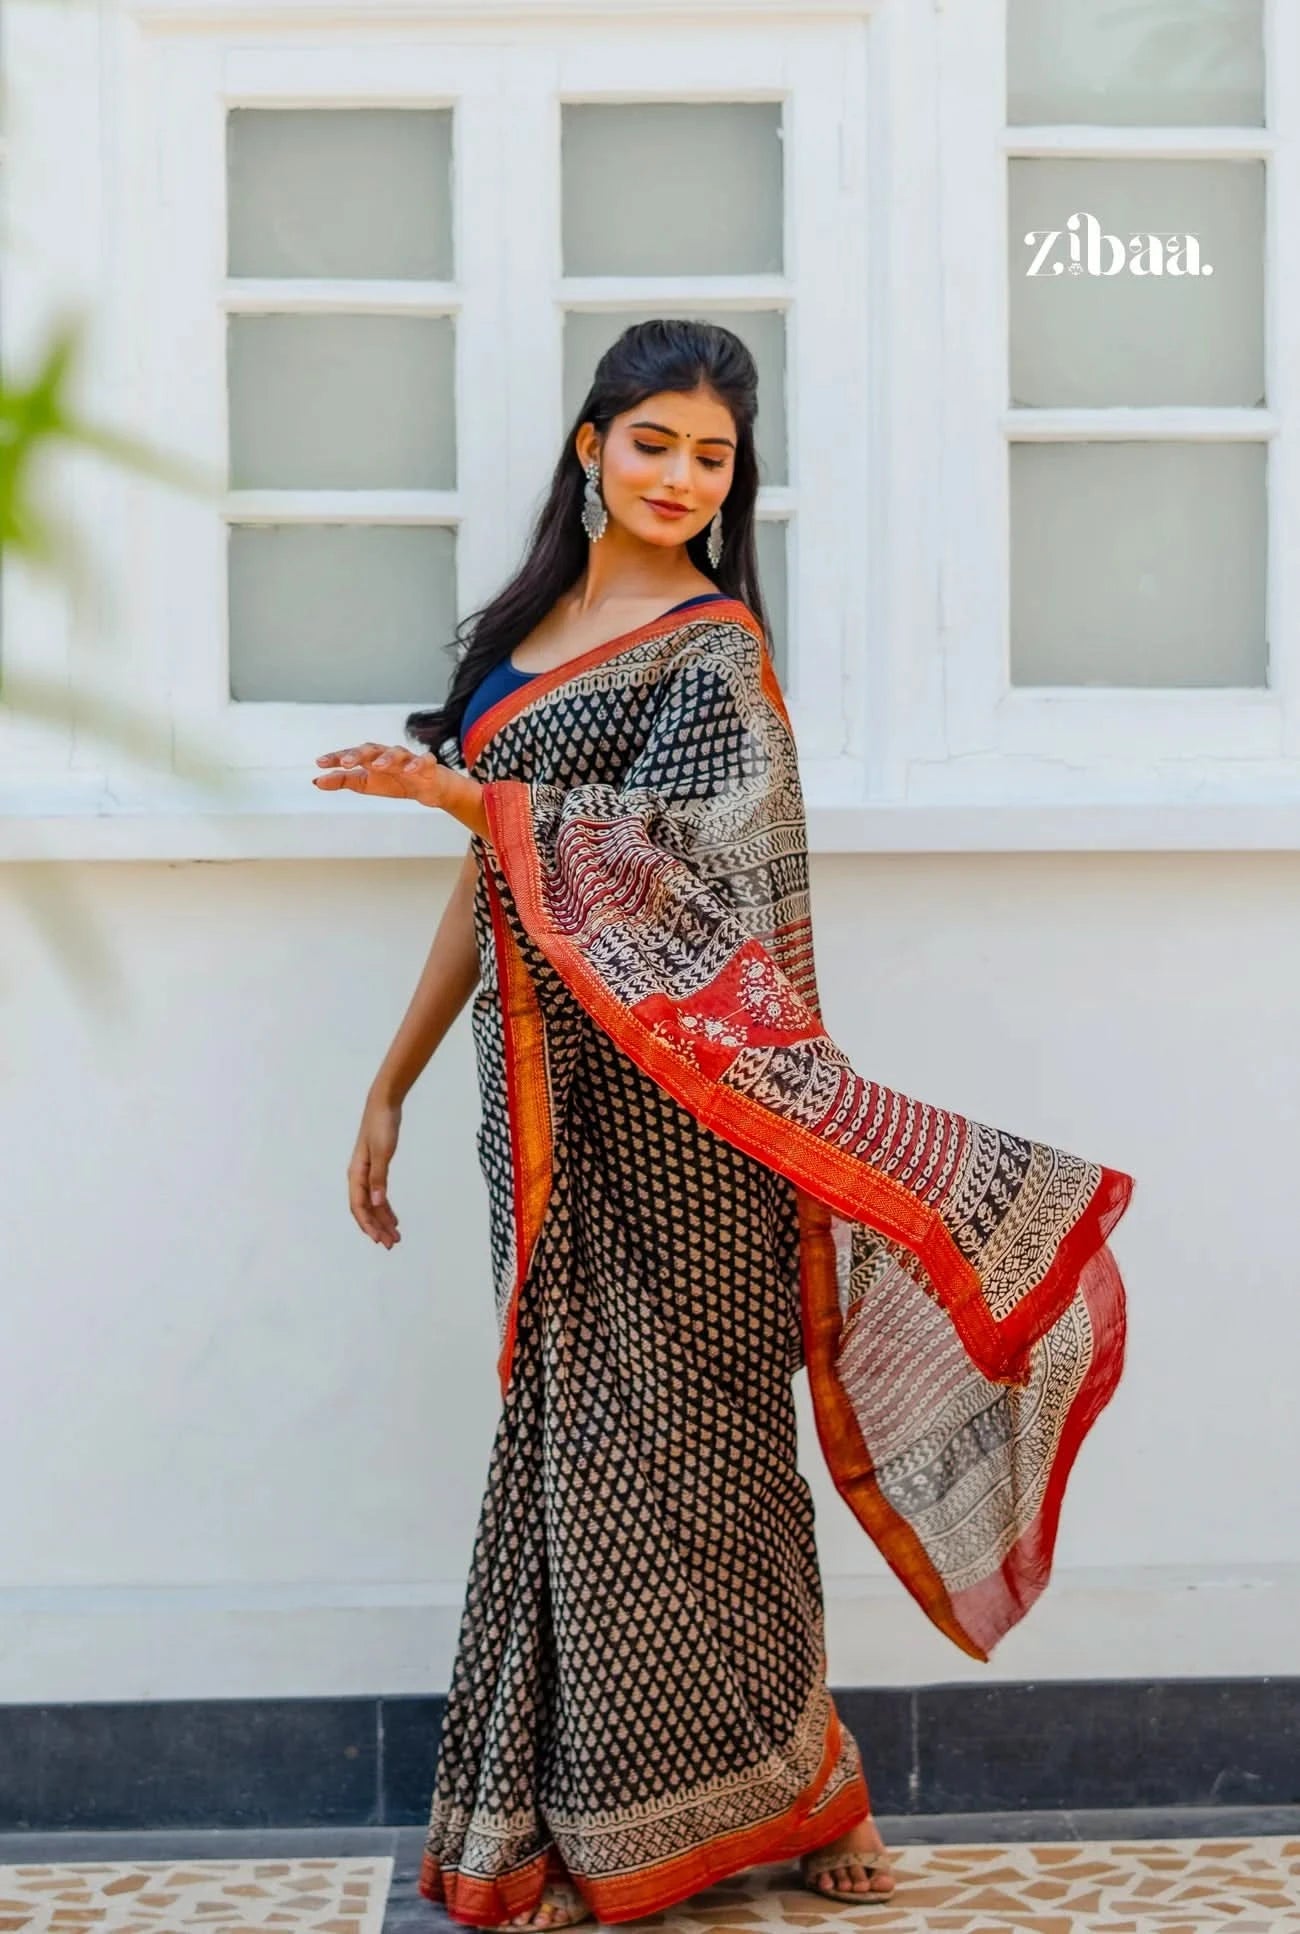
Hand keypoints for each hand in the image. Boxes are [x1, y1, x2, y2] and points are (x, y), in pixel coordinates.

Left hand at [314, 742, 448, 808]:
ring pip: (396, 753)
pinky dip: (416, 764)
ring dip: (386, 758)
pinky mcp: (428, 765)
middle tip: (346, 764)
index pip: (351, 755)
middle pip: (371, 749)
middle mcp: (387, 754)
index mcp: (371, 758)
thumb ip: (342, 781)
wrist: (429, 788)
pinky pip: (423, 761)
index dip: (336, 758)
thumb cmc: (395, 781)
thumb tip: (316, 781)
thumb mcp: (365, 783)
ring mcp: (408, 759)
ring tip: (376, 766)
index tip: (320, 764)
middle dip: (358, 755)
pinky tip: (408, 770)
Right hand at [350, 1093, 402, 1246]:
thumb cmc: (381, 1125)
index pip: (359, 1206)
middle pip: (365, 1209)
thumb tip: (377, 1202)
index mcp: (356, 1174)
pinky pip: (378, 1194)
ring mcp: (366, 1173)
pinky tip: (393, 1217)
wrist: (384, 1105)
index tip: (379, 1239)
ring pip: (373, 1203)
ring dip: (382, 1220)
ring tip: (395, 1235)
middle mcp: (358, 1176)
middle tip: (392, 1243)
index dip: (368, 1224)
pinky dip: (385, 1207)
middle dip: (377, 1227)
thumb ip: (379, 1178)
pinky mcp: (375, 1169)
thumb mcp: (382, 1152)